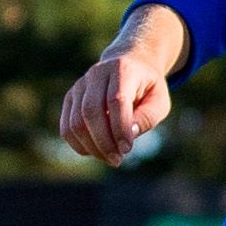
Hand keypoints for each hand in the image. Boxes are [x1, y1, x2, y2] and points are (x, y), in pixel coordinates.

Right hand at [57, 47, 171, 165]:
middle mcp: (97, 73)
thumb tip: (128, 134)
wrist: (131, 66)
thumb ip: (147, 118)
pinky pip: (67, 127)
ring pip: (75, 122)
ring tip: (110, 158)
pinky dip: (79, 145)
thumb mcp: (159, 102)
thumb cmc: (148, 89)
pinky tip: (96, 151)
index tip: (127, 149)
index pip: (116, 100)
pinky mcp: (71, 98)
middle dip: (103, 141)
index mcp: (122, 70)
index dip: (120, 128)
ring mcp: (80, 85)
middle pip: (90, 111)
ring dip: (91, 146)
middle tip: (117, 160)